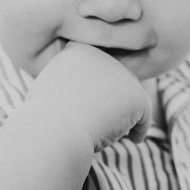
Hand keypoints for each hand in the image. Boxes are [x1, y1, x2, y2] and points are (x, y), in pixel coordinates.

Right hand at [25, 41, 151, 151]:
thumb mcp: (49, 91)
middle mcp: (103, 56)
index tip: (88, 112)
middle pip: (116, 82)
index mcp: (77, 50)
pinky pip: (145, 116)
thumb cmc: (44, 120)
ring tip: (106, 132)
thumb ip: (70, 84)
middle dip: (112, 102)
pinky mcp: (136, 95)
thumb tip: (88, 96)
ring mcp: (121, 74)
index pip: (96, 70)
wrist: (52, 131)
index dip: (96, 92)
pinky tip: (132, 140)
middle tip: (99, 125)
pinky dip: (140, 130)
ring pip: (130, 98)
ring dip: (123, 116)